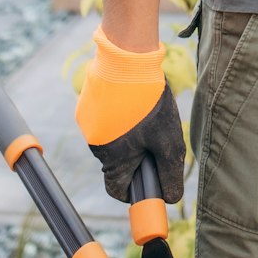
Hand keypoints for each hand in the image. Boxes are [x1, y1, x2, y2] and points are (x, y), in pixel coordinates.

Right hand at [74, 27, 187, 202]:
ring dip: (128, 132)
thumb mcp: (168, 142)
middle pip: (117, 162)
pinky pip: (104, 118)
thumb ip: (169, 173)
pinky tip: (131, 99)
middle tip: (154, 135)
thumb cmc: (149, 104)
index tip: (150, 179)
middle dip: (136, 154)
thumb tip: (170, 198)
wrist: (127, 60)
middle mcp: (95, 145)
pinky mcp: (87, 105)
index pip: (118, 190)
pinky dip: (118, 114)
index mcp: (112, 159)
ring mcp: (88, 124)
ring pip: (113, 138)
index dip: (135, 190)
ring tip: (144, 111)